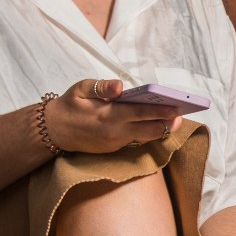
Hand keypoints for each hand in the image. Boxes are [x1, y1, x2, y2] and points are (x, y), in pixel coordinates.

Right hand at [45, 78, 179, 153]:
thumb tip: (120, 86)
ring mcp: (115, 143)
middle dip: (167, 124)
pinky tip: (156, 123)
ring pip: (144, 138)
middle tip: (181, 115)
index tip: (177, 108)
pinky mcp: (114, 149)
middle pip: (149, 131)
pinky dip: (146, 132)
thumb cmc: (70, 105)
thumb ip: (101, 86)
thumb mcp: (81, 89)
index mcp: (108, 115)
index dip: (161, 111)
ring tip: (173, 118)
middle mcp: (114, 133)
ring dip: (159, 129)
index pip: (140, 113)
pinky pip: (135, 140)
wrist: (54, 131)